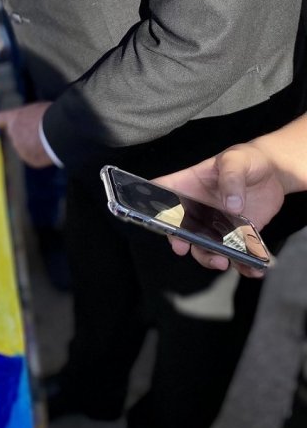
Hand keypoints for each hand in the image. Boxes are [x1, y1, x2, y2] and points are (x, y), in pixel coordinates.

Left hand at [0, 102, 52, 167]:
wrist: (55, 131)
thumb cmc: (52, 116)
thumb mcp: (39, 111)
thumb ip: (31, 122)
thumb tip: (36, 136)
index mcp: (15, 117)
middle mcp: (13, 133)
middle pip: (21, 136)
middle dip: (31, 136)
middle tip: (46, 132)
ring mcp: (20, 148)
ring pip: (30, 147)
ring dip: (39, 145)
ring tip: (50, 139)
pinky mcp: (29, 160)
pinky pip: (37, 157)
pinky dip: (44, 155)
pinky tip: (50, 149)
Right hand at [156, 143, 284, 276]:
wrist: (274, 171)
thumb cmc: (248, 159)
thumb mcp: (236, 160)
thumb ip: (231, 178)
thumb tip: (231, 204)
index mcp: (189, 185)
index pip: (163, 194)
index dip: (152, 207)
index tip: (155, 221)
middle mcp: (198, 209)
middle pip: (180, 229)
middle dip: (180, 242)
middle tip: (184, 247)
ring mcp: (217, 225)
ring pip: (205, 248)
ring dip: (211, 258)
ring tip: (223, 261)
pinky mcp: (238, 236)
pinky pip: (236, 255)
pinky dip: (243, 265)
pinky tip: (252, 268)